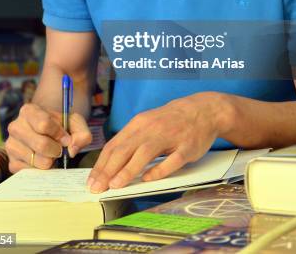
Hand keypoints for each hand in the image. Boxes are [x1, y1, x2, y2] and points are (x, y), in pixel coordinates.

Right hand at [5, 103, 91, 172]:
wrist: (48, 134)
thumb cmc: (61, 126)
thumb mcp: (75, 123)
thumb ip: (81, 133)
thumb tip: (72, 149)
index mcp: (29, 111)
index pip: (44, 124)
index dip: (59, 134)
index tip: (66, 138)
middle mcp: (15, 127)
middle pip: (41, 144)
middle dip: (56, 150)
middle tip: (60, 150)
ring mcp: (11, 146)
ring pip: (36, 160)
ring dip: (50, 161)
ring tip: (51, 155)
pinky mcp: (12, 163)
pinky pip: (30, 172)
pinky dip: (41, 170)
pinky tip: (43, 161)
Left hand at [87, 92, 220, 192]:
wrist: (203, 109)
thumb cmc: (172, 120)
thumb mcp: (148, 123)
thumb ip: (132, 140)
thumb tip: (110, 163)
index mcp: (140, 123)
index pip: (115, 145)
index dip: (101, 164)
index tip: (92, 180)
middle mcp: (152, 128)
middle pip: (126, 148)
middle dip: (109, 170)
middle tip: (97, 187)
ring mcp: (170, 136)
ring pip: (145, 153)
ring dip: (128, 170)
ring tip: (115, 185)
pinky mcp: (187, 147)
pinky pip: (171, 160)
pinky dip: (159, 170)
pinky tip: (148, 179)